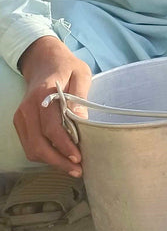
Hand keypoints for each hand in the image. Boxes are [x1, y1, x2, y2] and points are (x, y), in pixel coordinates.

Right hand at [14, 36, 91, 176]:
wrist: (43, 60)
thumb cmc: (66, 67)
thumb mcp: (81, 74)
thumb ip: (80, 97)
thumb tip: (82, 121)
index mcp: (43, 94)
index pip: (51, 127)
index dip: (64, 145)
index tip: (78, 157)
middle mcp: (27, 108)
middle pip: (38, 144)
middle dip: (58, 161)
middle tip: (78, 170)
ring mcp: (21, 116)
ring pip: (32, 149)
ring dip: (51, 161)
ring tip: (72, 167)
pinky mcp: (21, 122)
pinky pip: (30, 144)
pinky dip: (44, 154)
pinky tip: (61, 157)